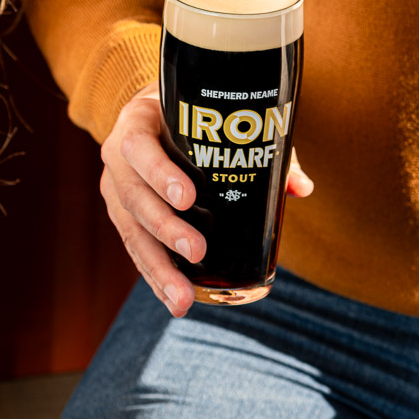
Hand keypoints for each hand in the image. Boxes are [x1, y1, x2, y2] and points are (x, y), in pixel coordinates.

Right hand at [101, 83, 312, 318]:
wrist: (158, 117)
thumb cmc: (196, 118)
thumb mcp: (220, 122)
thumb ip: (261, 149)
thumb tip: (302, 188)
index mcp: (136, 122)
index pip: (139, 146)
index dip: (160, 173)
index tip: (188, 196)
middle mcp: (118, 159)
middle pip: (134, 198)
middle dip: (166, 228)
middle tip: (197, 251)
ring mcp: (116, 190)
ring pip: (131, 232)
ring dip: (158, 268)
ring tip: (182, 299)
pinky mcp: (123, 218)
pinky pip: (136, 250)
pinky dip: (155, 277)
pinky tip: (173, 301)